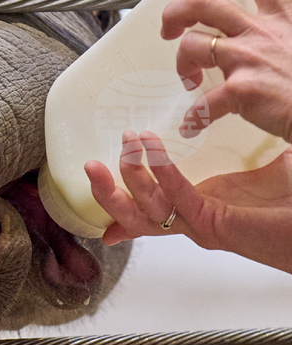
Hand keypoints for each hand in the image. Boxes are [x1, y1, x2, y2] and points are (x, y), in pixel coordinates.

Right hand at [84, 130, 291, 273]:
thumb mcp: (255, 167)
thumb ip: (235, 148)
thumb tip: (227, 119)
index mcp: (198, 206)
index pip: (147, 206)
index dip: (116, 196)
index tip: (94, 179)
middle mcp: (192, 219)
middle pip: (132, 214)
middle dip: (106, 191)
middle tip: (90, 164)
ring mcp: (200, 224)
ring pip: (145, 211)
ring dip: (129, 178)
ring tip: (126, 144)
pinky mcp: (213, 224)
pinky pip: (177, 199)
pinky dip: (161, 174)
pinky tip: (153, 151)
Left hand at [163, 0, 291, 141]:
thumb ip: (281, 35)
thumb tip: (264, 40)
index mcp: (283, 19)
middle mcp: (263, 32)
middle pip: (205, 3)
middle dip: (176, 11)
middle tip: (168, 28)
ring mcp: (249, 59)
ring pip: (193, 45)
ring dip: (181, 63)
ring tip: (188, 80)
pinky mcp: (241, 90)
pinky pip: (203, 102)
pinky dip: (195, 116)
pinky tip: (194, 125)